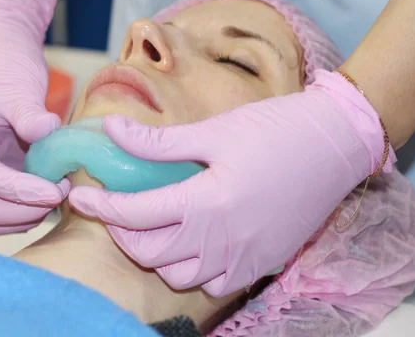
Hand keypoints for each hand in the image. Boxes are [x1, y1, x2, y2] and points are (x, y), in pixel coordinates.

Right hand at [0, 0, 68, 234]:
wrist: (2, 53)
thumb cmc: (7, 64)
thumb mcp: (20, 83)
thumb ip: (30, 113)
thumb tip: (48, 134)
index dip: (20, 191)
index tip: (56, 190)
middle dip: (20, 211)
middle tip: (59, 194)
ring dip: (22, 216)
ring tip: (56, 195)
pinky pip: (2, 205)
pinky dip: (24, 210)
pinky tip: (50, 193)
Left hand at [69, 70, 394, 296]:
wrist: (335, 144)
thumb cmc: (275, 130)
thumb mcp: (213, 131)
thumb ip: (157, 142)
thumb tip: (110, 129)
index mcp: (205, 203)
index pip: (135, 215)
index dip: (101, 207)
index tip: (79, 196)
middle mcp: (222, 240)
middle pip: (150, 254)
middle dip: (122, 233)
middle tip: (116, 209)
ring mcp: (244, 257)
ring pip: (179, 276)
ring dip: (155, 256)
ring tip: (153, 226)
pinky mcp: (262, 263)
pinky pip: (214, 284)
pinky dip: (193, 271)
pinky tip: (192, 244)